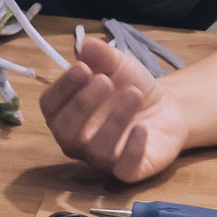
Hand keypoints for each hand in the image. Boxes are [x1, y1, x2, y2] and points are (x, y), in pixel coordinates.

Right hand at [41, 36, 189, 181]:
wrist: (167, 109)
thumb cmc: (131, 87)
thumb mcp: (118, 64)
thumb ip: (101, 55)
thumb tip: (84, 45)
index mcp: (66, 113)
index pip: (50, 107)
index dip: (62, 88)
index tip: (83, 68)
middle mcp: (77, 141)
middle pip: (66, 133)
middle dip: (83, 105)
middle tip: (105, 81)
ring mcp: (102, 159)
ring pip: (97, 150)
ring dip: (114, 120)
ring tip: (134, 95)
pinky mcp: (129, 171)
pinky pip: (124, 170)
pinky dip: (132, 149)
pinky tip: (142, 128)